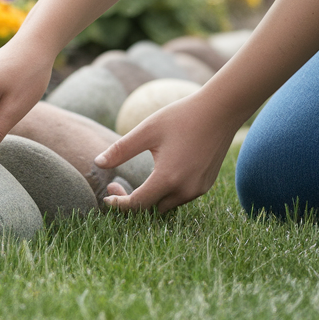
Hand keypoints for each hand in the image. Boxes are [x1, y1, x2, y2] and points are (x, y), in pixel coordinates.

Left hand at [96, 88, 241, 212]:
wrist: (221, 110)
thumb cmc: (182, 117)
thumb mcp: (146, 131)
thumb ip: (121, 149)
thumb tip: (97, 162)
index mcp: (167, 178)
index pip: (137, 205)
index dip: (118, 205)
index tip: (106, 198)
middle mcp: (185, 190)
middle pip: (151, 209)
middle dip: (131, 202)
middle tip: (115, 185)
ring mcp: (198, 189)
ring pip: (166, 205)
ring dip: (149, 198)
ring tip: (136, 180)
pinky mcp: (206, 184)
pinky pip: (180, 197)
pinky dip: (165, 193)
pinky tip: (157, 177)